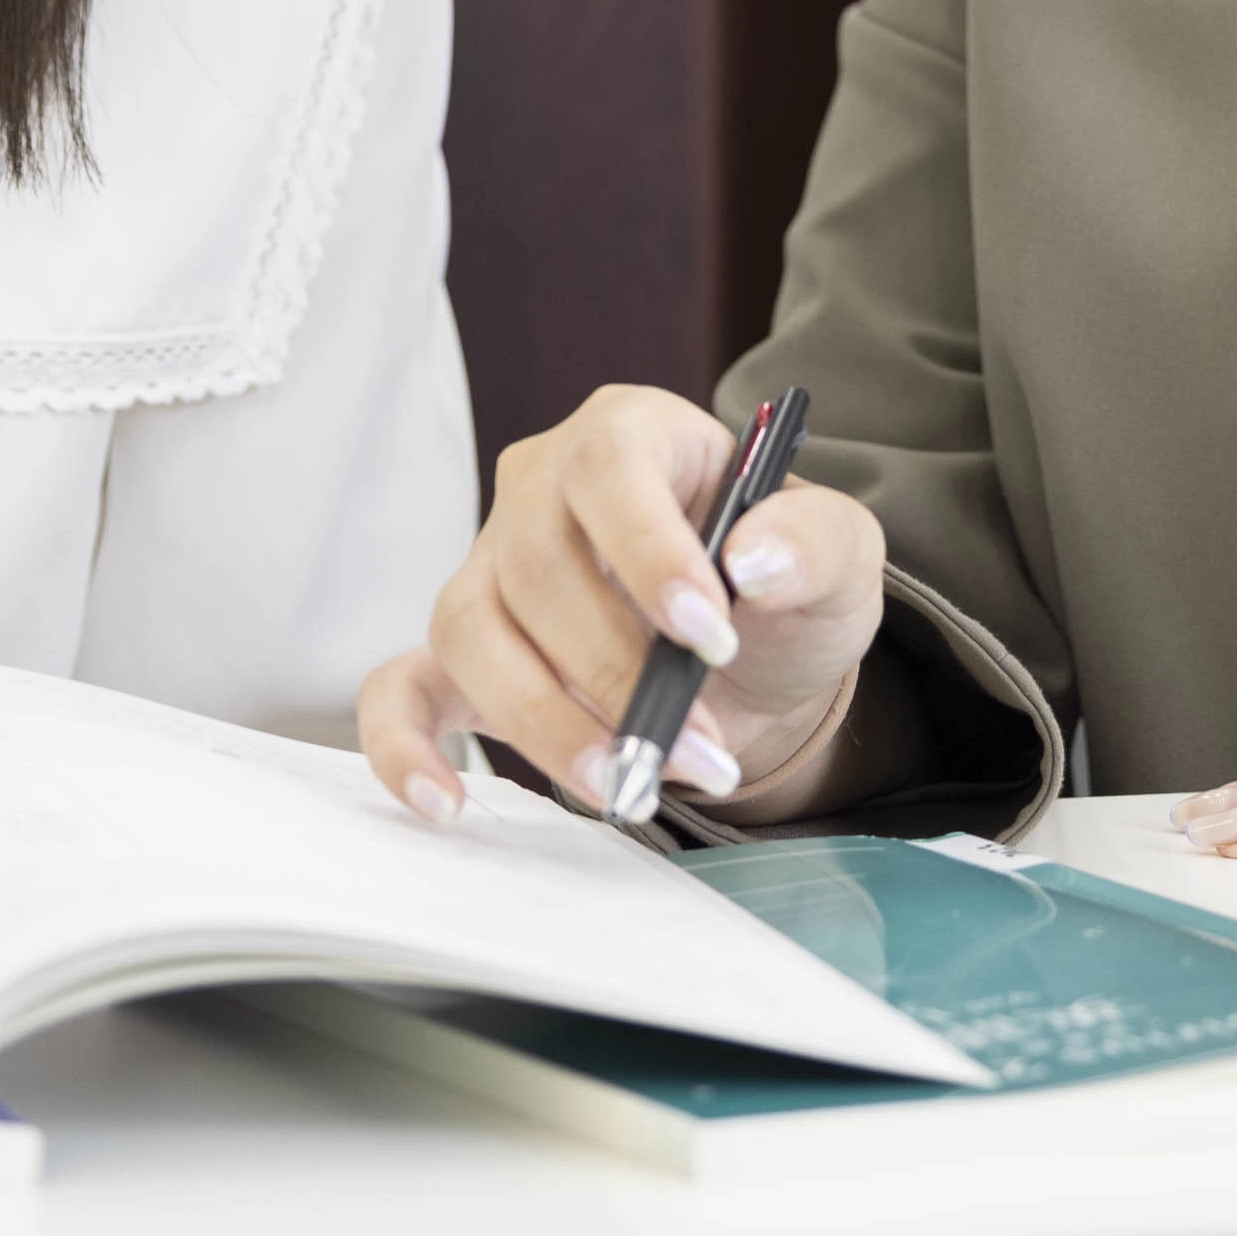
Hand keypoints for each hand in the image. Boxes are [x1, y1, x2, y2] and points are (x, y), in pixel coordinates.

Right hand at [359, 384, 885, 825]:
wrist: (755, 653)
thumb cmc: (781, 584)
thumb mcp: (837, 556)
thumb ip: (815, 542)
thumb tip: (753, 559)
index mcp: (627, 433)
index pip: (609, 469)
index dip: (649, 550)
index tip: (711, 634)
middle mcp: (538, 492)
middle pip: (537, 568)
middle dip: (619, 674)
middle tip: (699, 748)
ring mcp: (486, 571)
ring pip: (472, 634)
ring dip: (546, 722)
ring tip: (627, 783)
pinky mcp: (460, 655)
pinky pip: (399, 689)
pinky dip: (406, 745)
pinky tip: (447, 802)